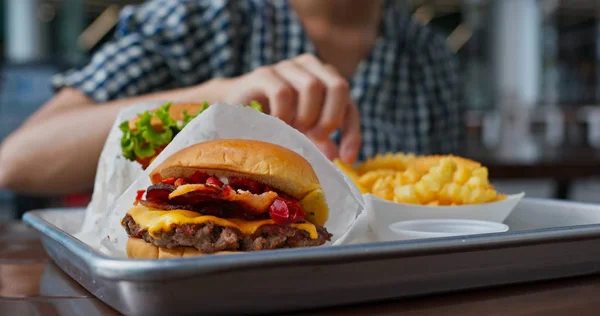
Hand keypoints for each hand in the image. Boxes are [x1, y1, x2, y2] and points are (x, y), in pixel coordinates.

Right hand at [221, 54, 360, 163]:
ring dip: (306, 115)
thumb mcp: (304, 132)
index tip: (345, 159)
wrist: (237, 105)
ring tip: (293, 129)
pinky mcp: (264, 73)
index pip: (349, 104)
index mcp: (327, 80)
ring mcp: (287, 67)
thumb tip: (339, 159)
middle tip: (316, 138)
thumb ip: (322, 141)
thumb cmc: (276, 119)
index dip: (351, 133)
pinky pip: (283, 92)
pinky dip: (283, 114)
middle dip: (330, 118)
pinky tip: (276, 123)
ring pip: (312, 87)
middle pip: (338, 86)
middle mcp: (311, 67)